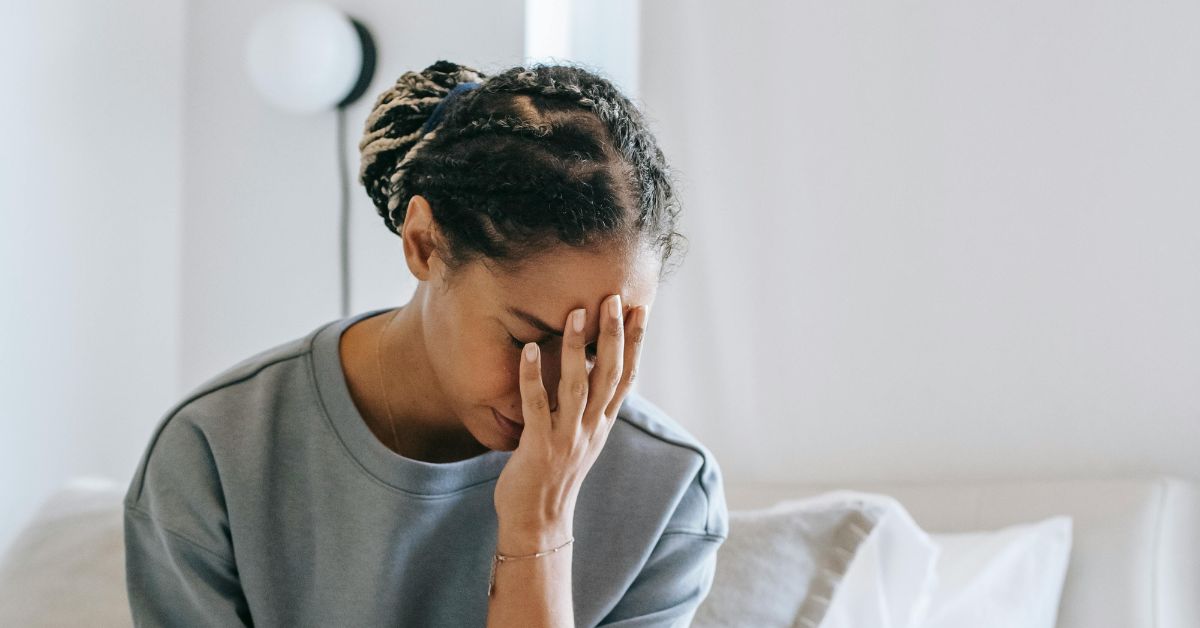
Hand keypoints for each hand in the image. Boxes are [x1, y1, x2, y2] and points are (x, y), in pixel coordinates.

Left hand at [493, 294, 646, 553]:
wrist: (538, 522)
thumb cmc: (554, 475)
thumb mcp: (582, 438)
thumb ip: (589, 408)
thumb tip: (594, 372)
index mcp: (602, 423)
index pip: (626, 376)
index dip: (635, 342)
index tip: (641, 308)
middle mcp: (591, 427)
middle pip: (610, 374)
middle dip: (614, 335)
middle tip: (615, 298)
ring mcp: (567, 437)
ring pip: (578, 385)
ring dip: (579, 348)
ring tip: (577, 313)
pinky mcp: (539, 446)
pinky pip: (537, 406)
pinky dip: (533, 376)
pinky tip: (529, 350)